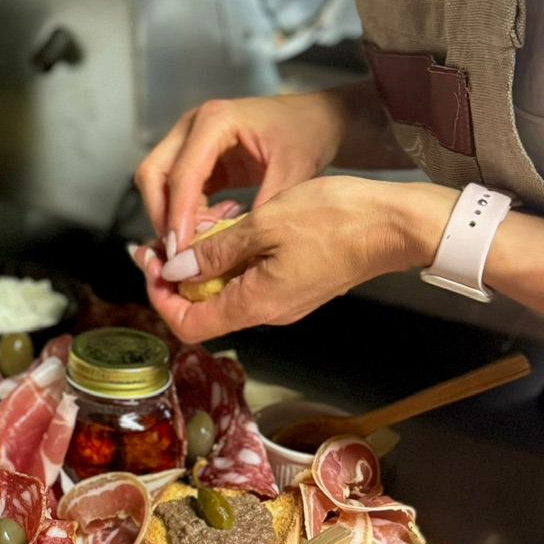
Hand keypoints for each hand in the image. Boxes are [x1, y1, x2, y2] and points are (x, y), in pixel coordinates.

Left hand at [133, 176, 456, 341]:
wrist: (393, 223)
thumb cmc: (336, 219)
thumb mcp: (264, 224)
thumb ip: (216, 251)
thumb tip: (177, 268)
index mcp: (256, 303)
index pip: (188, 324)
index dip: (160, 296)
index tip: (150, 261)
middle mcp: (268, 311)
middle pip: (203, 308)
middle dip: (177, 275)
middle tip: (164, 238)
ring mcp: (284, 299)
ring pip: (226, 291)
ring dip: (204, 263)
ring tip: (197, 225)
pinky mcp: (297, 283)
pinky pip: (251, 279)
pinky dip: (231, 257)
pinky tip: (231, 225)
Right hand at [134, 92, 350, 255]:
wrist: (318, 119)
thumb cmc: (307, 134)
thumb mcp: (292, 171)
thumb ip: (264, 206)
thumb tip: (236, 245)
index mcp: (216, 121)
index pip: (182, 173)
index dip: (178, 215)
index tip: (182, 251)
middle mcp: (194, 125)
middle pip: (153, 174)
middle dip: (162, 215)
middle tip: (182, 251)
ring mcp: (191, 139)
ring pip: (159, 182)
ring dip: (171, 215)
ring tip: (203, 240)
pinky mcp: (198, 156)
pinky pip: (177, 188)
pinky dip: (185, 211)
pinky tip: (214, 225)